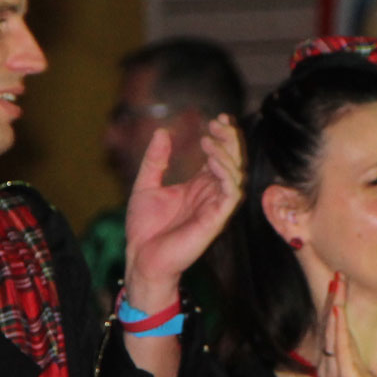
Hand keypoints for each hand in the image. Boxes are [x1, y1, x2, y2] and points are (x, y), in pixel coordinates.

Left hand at [122, 114, 243, 306]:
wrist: (140, 258)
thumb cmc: (144, 229)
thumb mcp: (145, 185)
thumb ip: (156, 160)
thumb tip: (162, 132)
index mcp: (199, 187)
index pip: (220, 157)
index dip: (223, 137)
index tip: (217, 118)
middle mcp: (211, 195)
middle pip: (232, 162)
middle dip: (230, 140)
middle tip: (218, 123)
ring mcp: (215, 208)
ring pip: (236, 175)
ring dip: (227, 155)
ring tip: (210, 139)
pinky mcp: (215, 220)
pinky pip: (230, 195)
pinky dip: (226, 175)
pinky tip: (211, 160)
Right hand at [315, 273, 376, 376]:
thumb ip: (356, 367)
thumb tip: (358, 357)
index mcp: (333, 367)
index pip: (332, 330)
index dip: (333, 306)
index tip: (338, 284)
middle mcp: (329, 366)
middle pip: (329, 324)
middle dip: (333, 297)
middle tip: (337, 272)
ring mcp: (336, 371)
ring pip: (333, 330)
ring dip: (335, 304)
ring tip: (338, 281)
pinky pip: (340, 347)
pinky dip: (339, 327)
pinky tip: (338, 310)